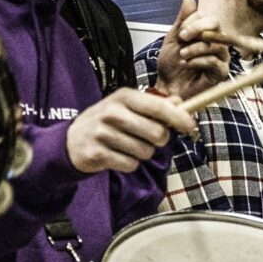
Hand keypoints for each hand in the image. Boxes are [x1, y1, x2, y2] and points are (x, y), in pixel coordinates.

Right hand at [67, 88, 197, 173]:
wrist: (71, 140)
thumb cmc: (107, 121)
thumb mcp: (128, 106)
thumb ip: (156, 104)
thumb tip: (181, 103)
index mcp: (124, 97)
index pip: (159, 107)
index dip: (179, 118)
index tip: (191, 126)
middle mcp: (113, 112)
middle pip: (157, 133)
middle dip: (159, 140)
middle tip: (148, 138)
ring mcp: (103, 133)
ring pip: (145, 152)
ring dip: (142, 153)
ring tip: (127, 146)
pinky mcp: (97, 153)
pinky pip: (130, 165)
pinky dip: (129, 164)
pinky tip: (118, 155)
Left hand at [154, 0, 232, 104]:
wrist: (168, 87)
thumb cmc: (171, 65)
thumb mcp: (173, 39)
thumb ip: (182, 20)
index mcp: (205, 33)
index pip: (208, 18)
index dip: (194, 22)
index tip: (180, 32)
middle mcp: (216, 43)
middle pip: (217, 26)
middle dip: (197, 29)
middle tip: (182, 37)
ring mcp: (221, 57)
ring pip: (216, 44)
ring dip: (195, 48)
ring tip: (182, 55)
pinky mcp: (221, 72)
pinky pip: (216, 62)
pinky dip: (199, 61)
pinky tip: (187, 64)